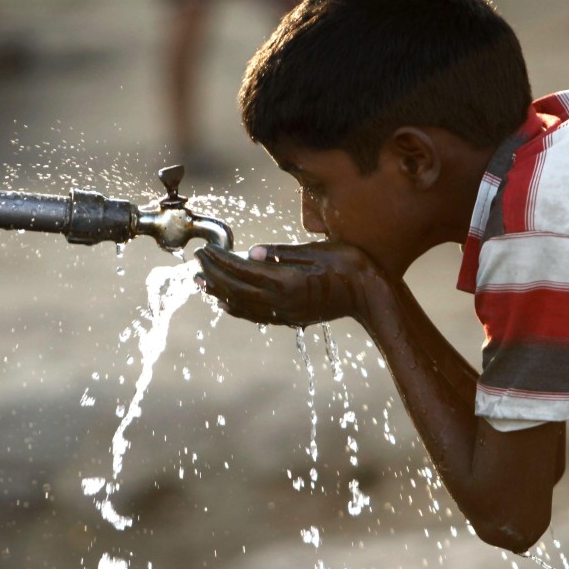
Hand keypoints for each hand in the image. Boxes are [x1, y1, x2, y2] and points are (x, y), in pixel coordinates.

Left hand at [195, 241, 382, 327]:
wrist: (372, 295)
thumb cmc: (350, 265)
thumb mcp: (317, 250)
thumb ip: (282, 253)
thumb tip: (250, 253)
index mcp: (287, 282)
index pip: (243, 271)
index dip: (220, 261)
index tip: (205, 250)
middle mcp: (283, 302)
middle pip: (237, 290)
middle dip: (213, 276)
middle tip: (196, 262)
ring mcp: (286, 313)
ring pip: (243, 306)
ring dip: (219, 293)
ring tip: (200, 282)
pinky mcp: (292, 318)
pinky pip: (256, 316)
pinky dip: (237, 308)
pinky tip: (226, 303)